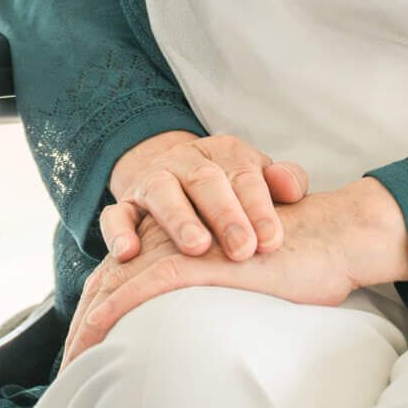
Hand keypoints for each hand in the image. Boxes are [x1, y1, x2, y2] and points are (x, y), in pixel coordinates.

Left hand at [64, 177, 407, 362]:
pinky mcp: (197, 261)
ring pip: (118, 287)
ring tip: (74, 363)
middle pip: (109, 283)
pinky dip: (115, 313)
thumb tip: (204, 328)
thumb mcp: (245, 280)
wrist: (329, 237)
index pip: (124, 278)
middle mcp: (171, 242)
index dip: (99, 310)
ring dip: (91, 327)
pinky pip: (142, 288)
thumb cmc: (294, 262)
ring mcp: (182, 248)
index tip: (83, 348)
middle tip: (69, 365)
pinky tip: (95, 335)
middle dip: (84, 324)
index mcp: (179, 245)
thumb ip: (217, 289)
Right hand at [103, 130, 309, 264]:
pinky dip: (118, 232)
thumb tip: (292, 188)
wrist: (174, 176)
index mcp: (224, 153)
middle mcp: (185, 161)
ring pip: (161, 192)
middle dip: (225, 214)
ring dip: (179, 219)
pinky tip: (129, 254)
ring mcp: (152, 181)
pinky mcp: (125, 205)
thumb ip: (282, 182)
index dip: (259, 207)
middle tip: (242, 248)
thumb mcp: (258, 180)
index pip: (243, 175)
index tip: (271, 241)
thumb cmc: (232, 192)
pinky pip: (115, 214)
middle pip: (204, 179)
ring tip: (197, 247)